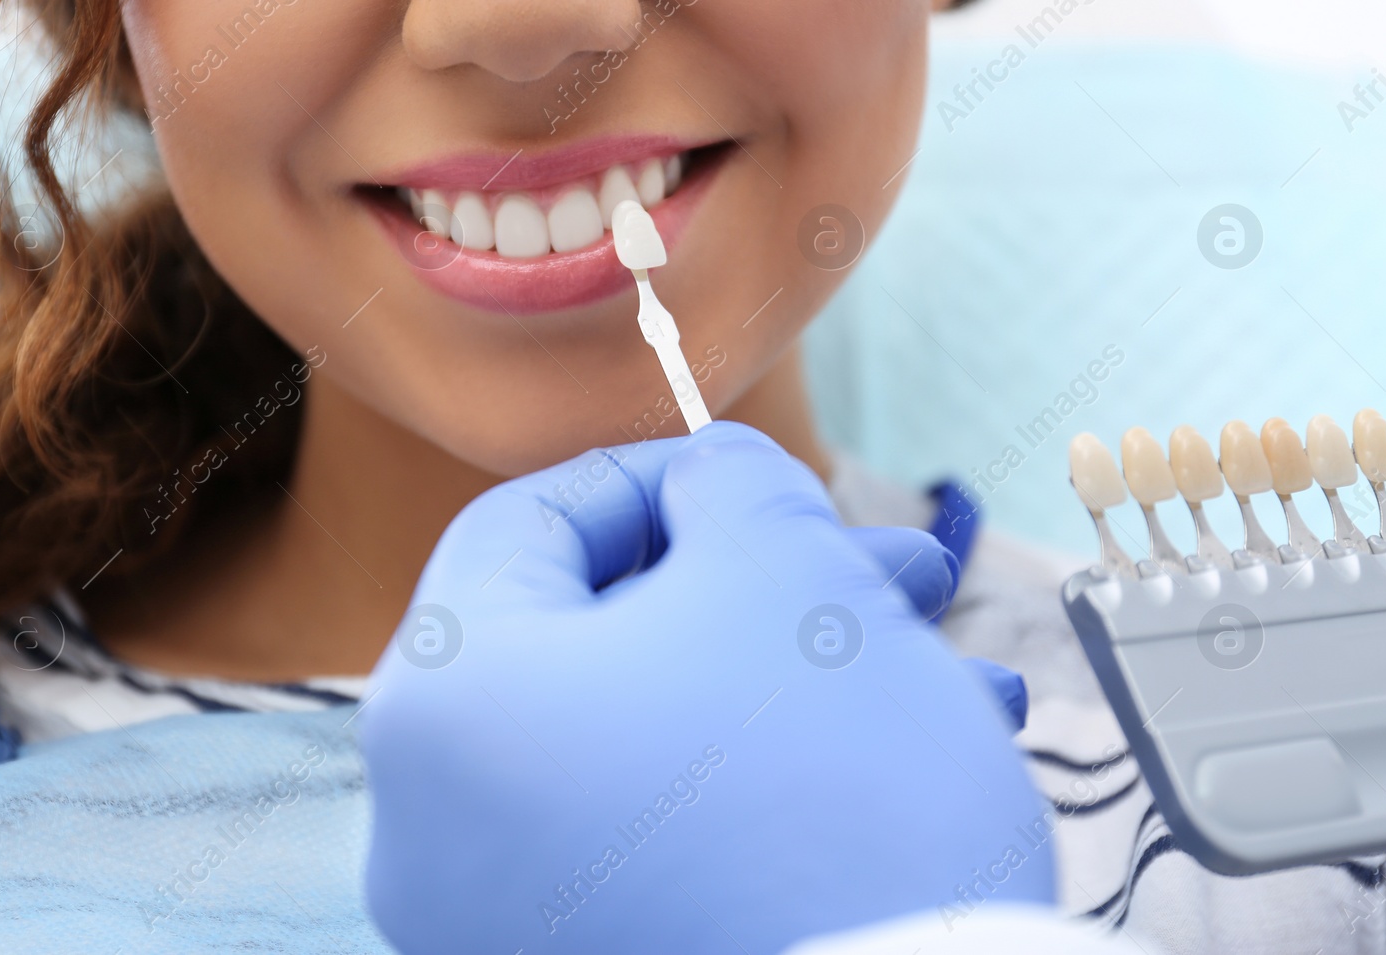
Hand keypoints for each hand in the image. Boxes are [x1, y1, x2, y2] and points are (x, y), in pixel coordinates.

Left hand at [358, 422, 1054, 954]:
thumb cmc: (830, 794)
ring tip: (950, 669)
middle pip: (611, 641)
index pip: (529, 526)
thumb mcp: (786, 574)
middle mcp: (436, 830)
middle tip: (896, 572)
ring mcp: (503, 921)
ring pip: (662, 740)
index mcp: (443, 704)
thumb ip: (730, 486)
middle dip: (771, 586)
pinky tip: (905, 757)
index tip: (762, 479)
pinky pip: (669, 837)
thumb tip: (709, 485)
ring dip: (803, 682)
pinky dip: (772, 783)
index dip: (658, 476)